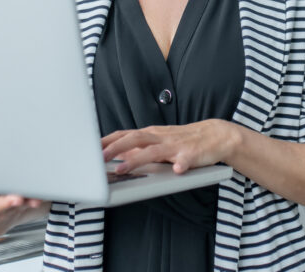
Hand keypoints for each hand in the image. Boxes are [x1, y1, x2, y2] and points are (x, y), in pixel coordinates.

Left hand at [101, 119, 240, 173]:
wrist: (215, 135)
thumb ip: (139, 148)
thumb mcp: (158, 141)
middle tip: (99, 158)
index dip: (106, 141)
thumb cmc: (183, 140)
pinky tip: (177, 170)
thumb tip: (114, 155)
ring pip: (154, 151)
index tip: (88, 149)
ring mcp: (176, 146)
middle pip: (134, 139)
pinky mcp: (192, 155)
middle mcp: (160, 138)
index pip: (124, 134)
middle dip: (115, 148)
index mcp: (151, 134)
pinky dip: (181, 165)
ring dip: (137, 160)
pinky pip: (186, 160)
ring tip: (122, 169)